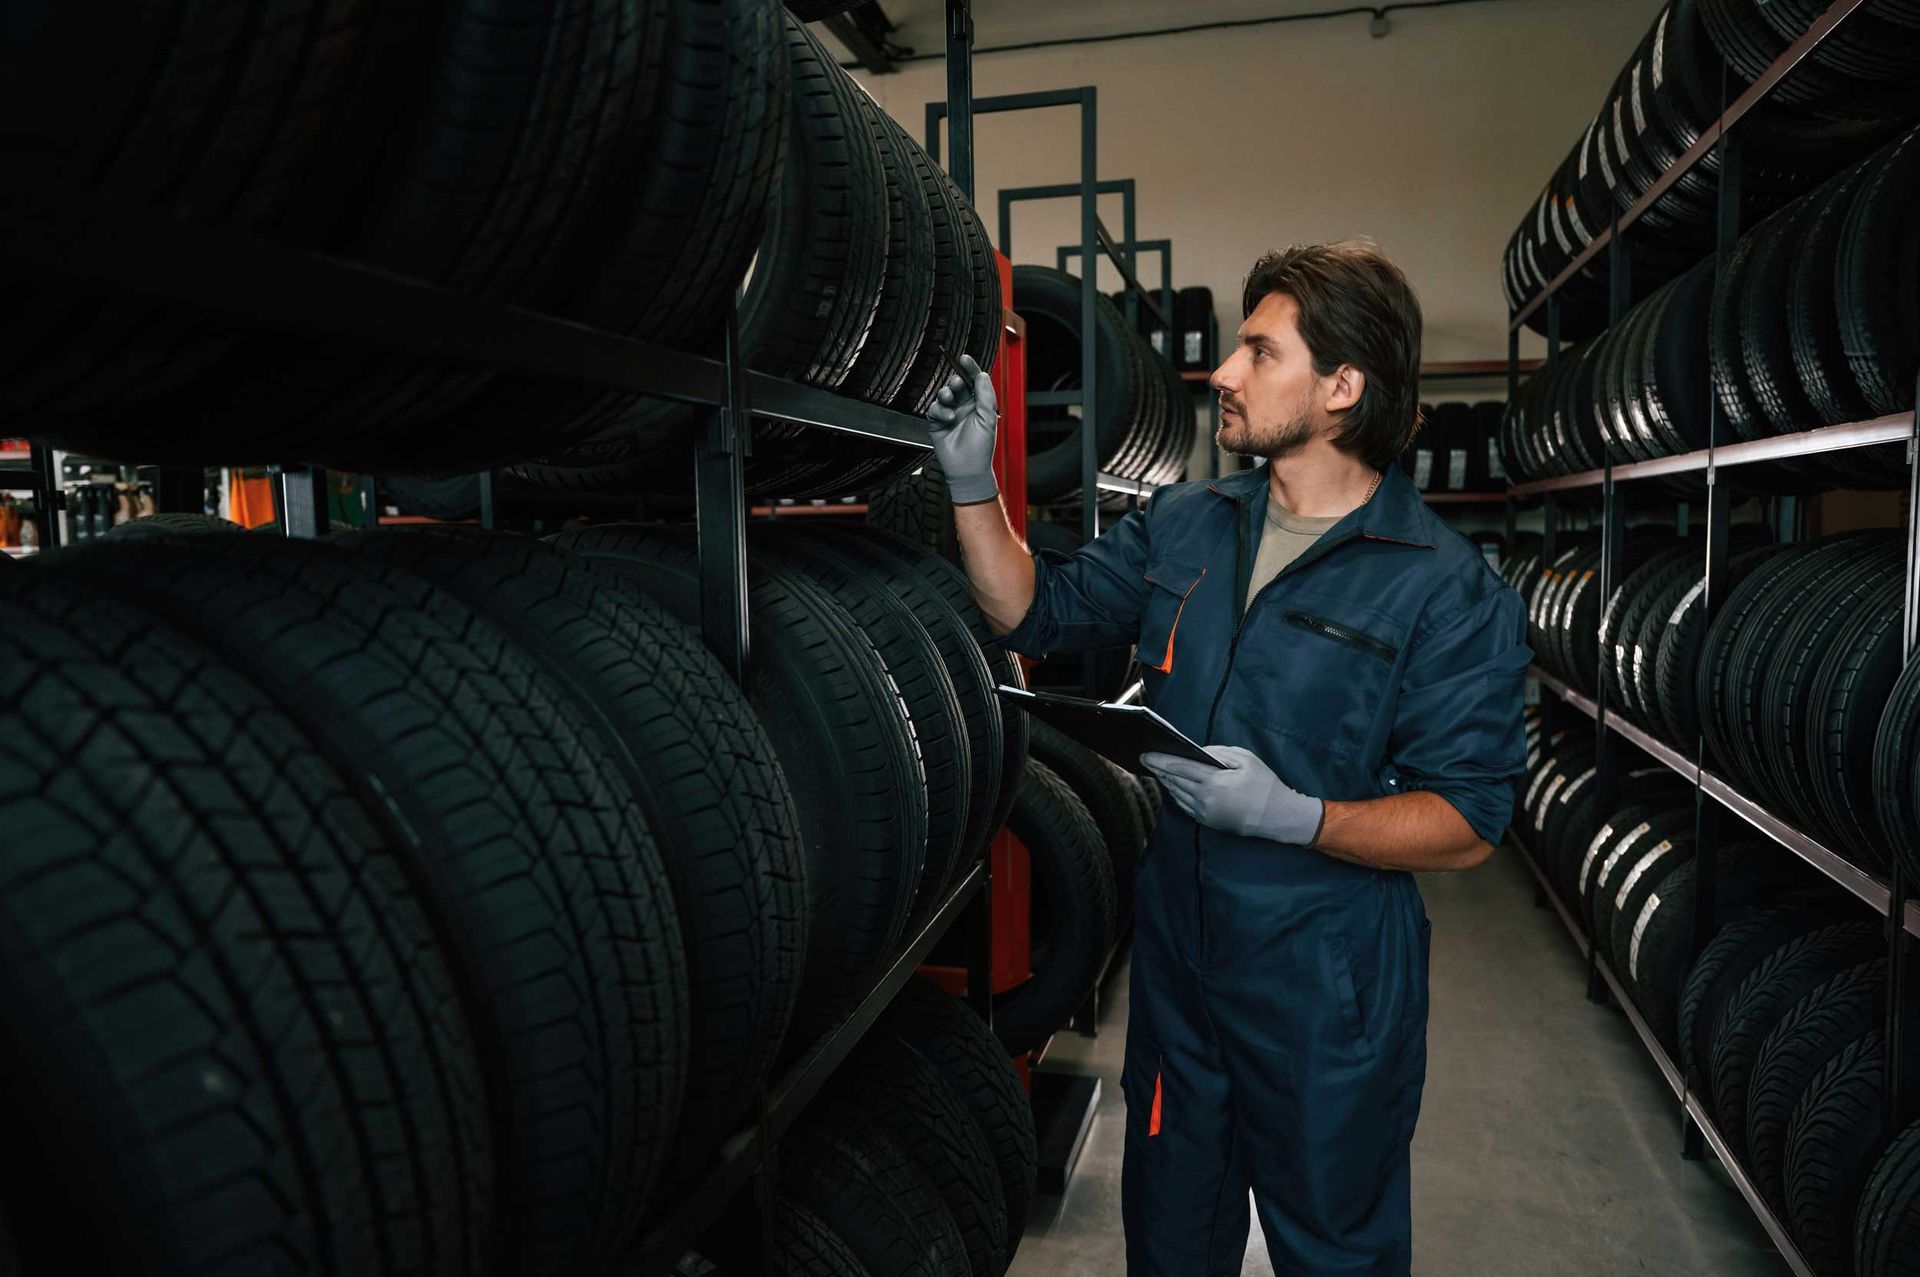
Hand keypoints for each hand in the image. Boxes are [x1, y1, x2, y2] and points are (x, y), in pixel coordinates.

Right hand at [927, 353, 999, 503]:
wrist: (967, 469)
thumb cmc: (981, 448)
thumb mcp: (988, 419)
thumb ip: (985, 396)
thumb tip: (982, 375)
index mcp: (979, 404)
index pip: (973, 381)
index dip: (969, 368)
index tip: (964, 358)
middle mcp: (964, 406)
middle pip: (957, 385)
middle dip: (955, 381)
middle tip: (956, 383)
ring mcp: (950, 413)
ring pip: (944, 394)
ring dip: (946, 394)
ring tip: (950, 400)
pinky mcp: (937, 422)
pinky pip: (934, 408)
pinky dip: (940, 410)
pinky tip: (948, 417)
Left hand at [1140, 745, 1324, 844]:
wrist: (1277, 817)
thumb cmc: (1264, 785)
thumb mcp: (1246, 760)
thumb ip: (1219, 752)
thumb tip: (1198, 751)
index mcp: (1213, 782)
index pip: (1179, 768)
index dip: (1160, 760)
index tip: (1146, 754)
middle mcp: (1204, 799)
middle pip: (1174, 781)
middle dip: (1159, 770)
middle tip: (1146, 760)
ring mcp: (1204, 813)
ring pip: (1177, 794)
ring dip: (1167, 782)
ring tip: (1158, 770)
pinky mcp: (1207, 821)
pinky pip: (1185, 806)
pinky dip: (1176, 794)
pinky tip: (1173, 786)